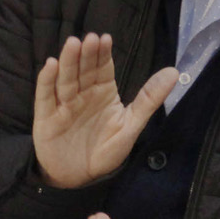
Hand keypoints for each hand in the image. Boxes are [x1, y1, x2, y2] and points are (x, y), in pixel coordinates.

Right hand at [32, 34, 179, 189]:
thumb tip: (173, 72)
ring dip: (68, 61)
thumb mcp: (130, 126)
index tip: (105, 39)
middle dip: (87, 55)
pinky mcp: (46, 116)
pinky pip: (45, 96)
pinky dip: (46, 80)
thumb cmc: (104, 153)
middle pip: (83, 70)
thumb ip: (149, 99)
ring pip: (66, 79)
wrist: (77, 179)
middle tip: (90, 39)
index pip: (103, 69)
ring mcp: (63, 104)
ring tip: (72, 44)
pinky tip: (50, 65)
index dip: (103, 54)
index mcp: (103, 94)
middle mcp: (82, 94)